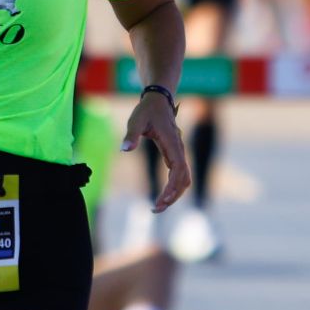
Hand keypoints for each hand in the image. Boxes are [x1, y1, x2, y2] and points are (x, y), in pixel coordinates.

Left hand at [121, 94, 189, 211]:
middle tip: (156, 209)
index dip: (172, 186)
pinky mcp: (175, 155)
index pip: (178, 169)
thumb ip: (131, 134)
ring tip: (158, 207)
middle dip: (173, 196)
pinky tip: (163, 196)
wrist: (158, 100)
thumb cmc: (146, 110)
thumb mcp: (136, 120)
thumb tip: (124, 150)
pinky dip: (173, 188)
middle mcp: (179, 149)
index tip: (162, 199)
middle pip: (184, 179)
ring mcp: (179, 153)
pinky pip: (179, 175)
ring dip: (175, 194)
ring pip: (184, 179)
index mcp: (172, 142)